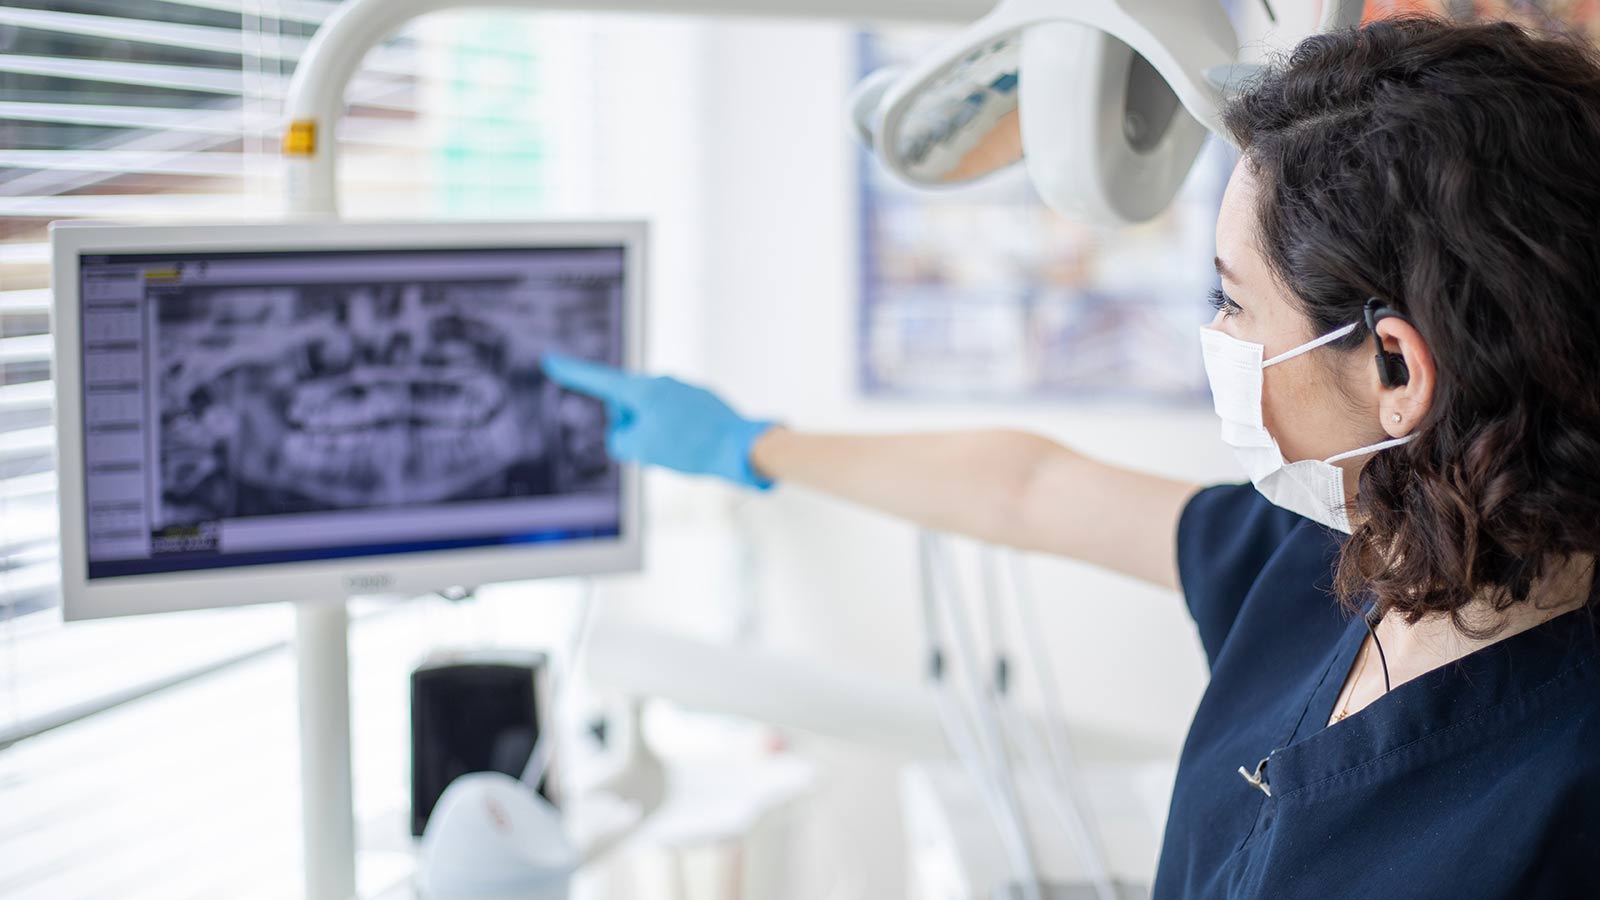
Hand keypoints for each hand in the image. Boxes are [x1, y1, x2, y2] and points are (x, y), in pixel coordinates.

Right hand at [541, 354, 776, 489]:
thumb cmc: (691, 447)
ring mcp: (684, 390)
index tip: (550, 360)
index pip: (598, 379)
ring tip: (679, 451)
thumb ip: (620, 440)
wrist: (742, 447)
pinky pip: (676, 420)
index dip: (571, 373)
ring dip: (655, 435)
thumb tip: (626, 435)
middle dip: (630, 427)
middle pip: (627, 406)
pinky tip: (694, 448)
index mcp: (643, 389)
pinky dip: (676, 437)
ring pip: (652, 416)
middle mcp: (663, 382)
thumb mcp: (641, 449)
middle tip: (652, 449)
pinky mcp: (702, 402)